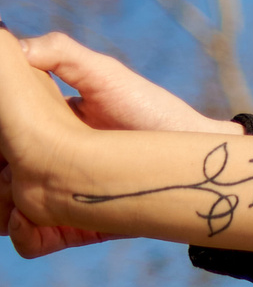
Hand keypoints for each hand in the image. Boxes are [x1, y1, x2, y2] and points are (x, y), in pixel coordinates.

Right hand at [1, 31, 236, 257]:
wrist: (198, 160)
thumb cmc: (151, 110)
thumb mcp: (106, 74)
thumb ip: (61, 54)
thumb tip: (18, 48)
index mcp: (45, 126)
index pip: (5, 135)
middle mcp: (50, 163)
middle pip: (5, 174)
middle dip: (1, 175)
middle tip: (3, 175)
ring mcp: (62, 197)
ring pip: (15, 206)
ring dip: (5, 204)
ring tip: (7, 200)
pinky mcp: (77, 226)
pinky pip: (37, 238)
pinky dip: (22, 234)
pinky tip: (17, 225)